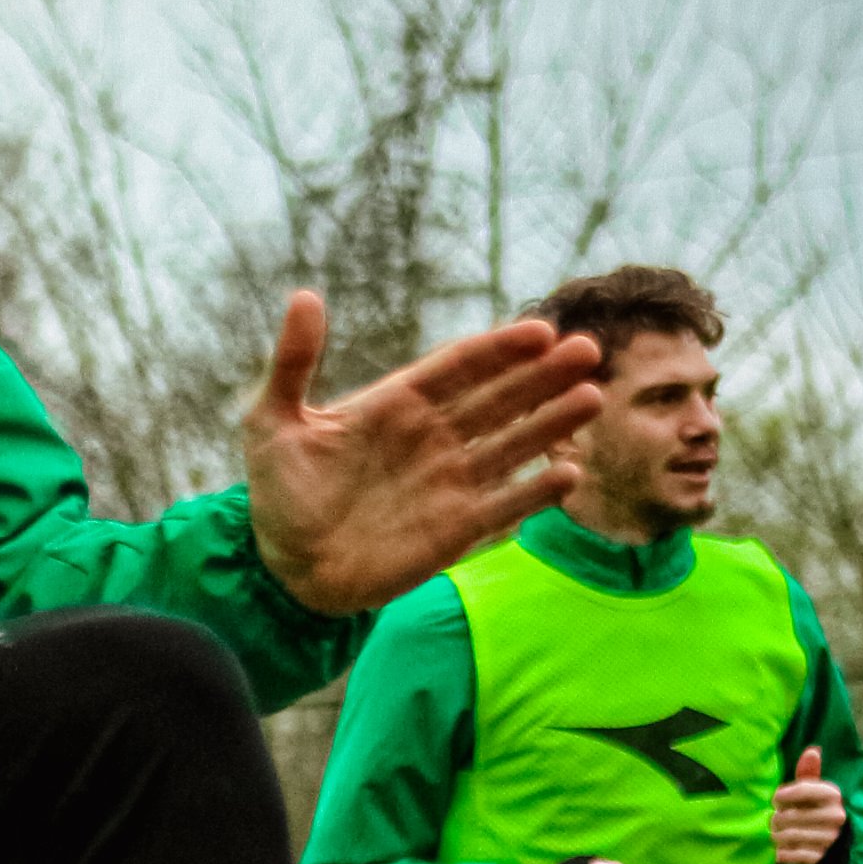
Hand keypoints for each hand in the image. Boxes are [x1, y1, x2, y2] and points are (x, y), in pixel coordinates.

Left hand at [239, 294, 604, 616]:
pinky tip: (568, 476)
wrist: (284, 567)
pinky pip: (503, 507)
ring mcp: (448, 483)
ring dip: (551, 425)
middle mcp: (433, 437)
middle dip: (542, 377)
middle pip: (498, 399)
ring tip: (591, 399)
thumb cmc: (278, 493)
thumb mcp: (272, 423)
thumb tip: (303, 296)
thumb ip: (292, 364)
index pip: (458, 368)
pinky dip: (534, 494)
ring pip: (511, 446)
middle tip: (587, 351)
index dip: (499, 350)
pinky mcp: (454, 530)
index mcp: (397, 403)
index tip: (539, 331)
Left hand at [769, 745, 847, 863]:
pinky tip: (781, 848)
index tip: (776, 799)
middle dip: (776, 818)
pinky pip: (791, 855)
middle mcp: (836, 816)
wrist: (828, 836)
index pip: (801, 790)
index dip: (781, 795)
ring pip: (788, 836)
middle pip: (790, 816)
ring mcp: (829, 838)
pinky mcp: (819, 857)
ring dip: (775, 835)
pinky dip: (781, 852)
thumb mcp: (811, 787)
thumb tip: (812, 751)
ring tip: (775, 832)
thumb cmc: (811, 805)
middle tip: (774, 818)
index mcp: (833, 794)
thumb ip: (809, 771)